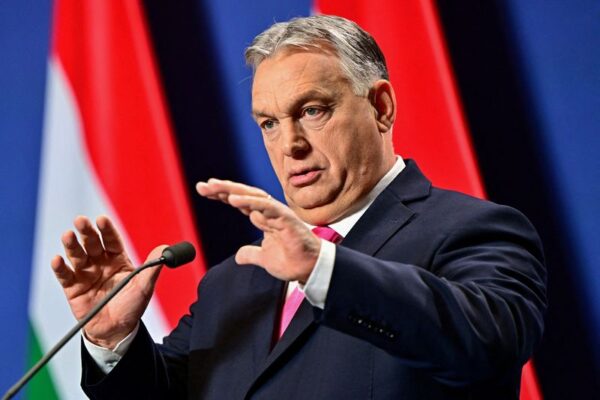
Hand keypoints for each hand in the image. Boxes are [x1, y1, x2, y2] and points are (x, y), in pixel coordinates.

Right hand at [50, 215, 164, 348]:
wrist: (117, 331)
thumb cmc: (131, 306)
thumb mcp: (145, 287)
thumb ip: (152, 268)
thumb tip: (165, 248)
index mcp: (118, 259)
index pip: (112, 241)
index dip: (107, 230)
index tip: (102, 219)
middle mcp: (100, 263)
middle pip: (92, 244)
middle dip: (87, 232)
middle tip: (81, 221)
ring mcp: (86, 274)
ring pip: (77, 256)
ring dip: (72, 246)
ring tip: (68, 236)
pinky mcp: (73, 288)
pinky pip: (65, 276)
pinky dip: (60, 268)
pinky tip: (58, 260)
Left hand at [197, 179, 320, 282]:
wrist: (309, 269)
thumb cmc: (291, 261)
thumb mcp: (264, 258)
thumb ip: (251, 254)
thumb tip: (239, 256)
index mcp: (263, 218)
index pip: (240, 201)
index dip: (222, 195)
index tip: (204, 191)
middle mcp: (268, 211)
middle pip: (242, 194)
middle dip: (222, 189)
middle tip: (202, 185)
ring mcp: (277, 213)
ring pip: (252, 195)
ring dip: (232, 190)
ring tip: (213, 187)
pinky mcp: (285, 218)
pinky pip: (265, 206)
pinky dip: (249, 201)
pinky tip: (233, 199)